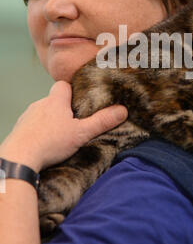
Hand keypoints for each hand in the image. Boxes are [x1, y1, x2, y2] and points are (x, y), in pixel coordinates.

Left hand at [0, 81, 127, 172]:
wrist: (19, 158)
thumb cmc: (50, 143)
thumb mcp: (81, 133)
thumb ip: (102, 121)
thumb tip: (122, 110)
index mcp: (55, 101)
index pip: (63, 85)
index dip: (72, 91)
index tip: (80, 101)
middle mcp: (40, 104)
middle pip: (54, 100)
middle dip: (63, 109)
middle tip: (75, 122)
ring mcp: (27, 117)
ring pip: (43, 113)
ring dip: (51, 121)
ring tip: (60, 136)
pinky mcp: (19, 130)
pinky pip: (32, 125)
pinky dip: (39, 131)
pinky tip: (45, 144)